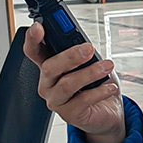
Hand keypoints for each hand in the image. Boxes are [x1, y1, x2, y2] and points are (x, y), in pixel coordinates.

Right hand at [24, 23, 125, 142]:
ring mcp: (56, 100)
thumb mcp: (91, 64)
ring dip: (90, 73)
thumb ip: (84, 54)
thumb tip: (85, 46)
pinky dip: (100, 91)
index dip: (32, 39)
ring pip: (67, 84)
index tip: (38, 27)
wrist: (107, 112)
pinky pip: (83, 100)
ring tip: (107, 67)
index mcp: (50, 67)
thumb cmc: (97, 86)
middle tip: (88, 49)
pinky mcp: (69, 114)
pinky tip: (110, 86)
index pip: (34, 51)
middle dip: (70, 56)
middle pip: (50, 67)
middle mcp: (48, 84)